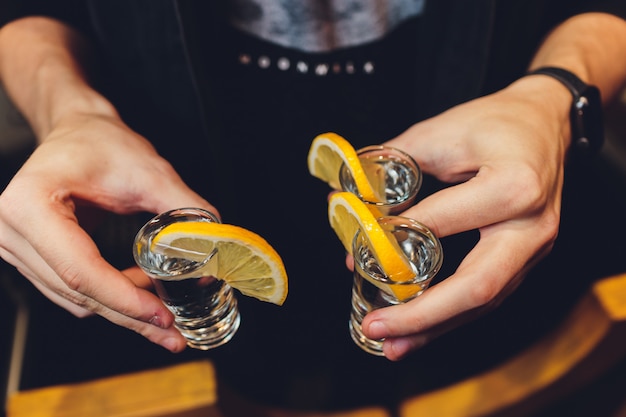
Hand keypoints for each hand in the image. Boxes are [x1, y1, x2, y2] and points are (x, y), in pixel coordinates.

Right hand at [0, 112, 216, 351]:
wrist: (77, 130)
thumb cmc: (104, 142)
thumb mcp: (149, 171)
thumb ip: (183, 210)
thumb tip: (212, 250)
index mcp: (30, 204)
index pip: (81, 270)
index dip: (126, 300)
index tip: (164, 316)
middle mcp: (9, 230)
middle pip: (78, 292)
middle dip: (131, 315)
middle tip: (173, 334)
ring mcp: (12, 246)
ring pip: (74, 299)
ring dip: (123, 307)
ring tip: (165, 305)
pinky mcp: (29, 255)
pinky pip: (72, 289)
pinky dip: (110, 295)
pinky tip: (143, 292)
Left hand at [361, 76, 570, 359]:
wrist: (544, 122)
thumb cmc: (492, 123)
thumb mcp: (437, 131)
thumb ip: (390, 168)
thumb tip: (350, 207)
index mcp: (514, 185)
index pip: (441, 222)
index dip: (393, 240)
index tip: (356, 252)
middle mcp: (531, 227)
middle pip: (476, 287)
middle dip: (421, 316)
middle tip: (375, 329)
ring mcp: (534, 249)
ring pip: (483, 302)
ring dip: (434, 328)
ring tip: (390, 345)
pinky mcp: (525, 259)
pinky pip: (487, 296)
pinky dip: (449, 316)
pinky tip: (419, 329)